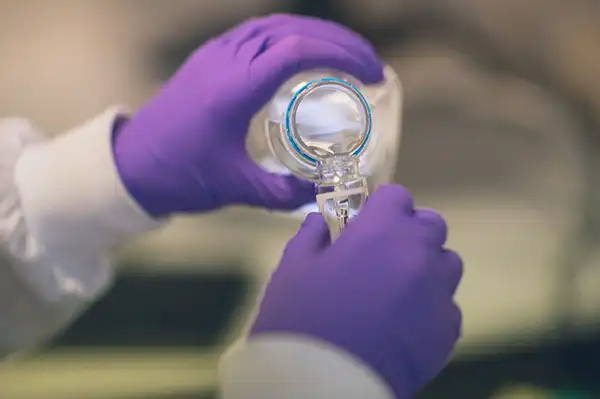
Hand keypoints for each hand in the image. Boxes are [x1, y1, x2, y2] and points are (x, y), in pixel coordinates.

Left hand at [112, 14, 383, 216]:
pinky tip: (306, 54)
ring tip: (346, 55)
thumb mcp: (237, 189)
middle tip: (371, 65)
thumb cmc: (182, 175)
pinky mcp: (210, 56)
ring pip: (276, 25)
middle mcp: (226, 60)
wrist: (134, 163)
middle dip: (340, 42)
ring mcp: (216, 53)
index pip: (297, 51)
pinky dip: (291, 35)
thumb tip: (324, 187)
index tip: (371, 75)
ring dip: (317, 33)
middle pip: (293, 30)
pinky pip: (257, 32)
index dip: (342, 56)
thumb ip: (284, 193)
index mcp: (234, 89)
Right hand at [250, 184, 462, 397]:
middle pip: (431, 225)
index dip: (382, 208)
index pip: (397, 197)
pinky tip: (405, 325)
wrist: (325, 381)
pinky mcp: (448, 330)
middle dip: (410, 232)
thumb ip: (311, 237)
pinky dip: (430, 308)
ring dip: (427, 267)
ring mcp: (439, 292)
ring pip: (447, 263)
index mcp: (381, 231)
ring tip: (399, 289)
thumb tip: (318, 222)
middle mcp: (418, 254)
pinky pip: (446, 306)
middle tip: (384, 254)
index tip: (367, 224)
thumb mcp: (294, 269)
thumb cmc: (303, 317)